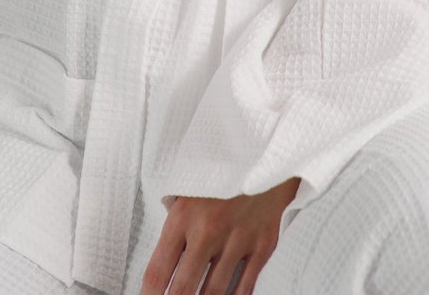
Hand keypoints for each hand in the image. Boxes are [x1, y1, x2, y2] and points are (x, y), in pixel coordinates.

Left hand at [139, 177, 299, 294]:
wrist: (271, 149)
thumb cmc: (228, 162)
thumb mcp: (191, 177)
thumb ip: (176, 203)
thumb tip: (165, 213)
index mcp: (184, 215)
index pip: (157, 271)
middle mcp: (208, 231)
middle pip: (183, 290)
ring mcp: (237, 241)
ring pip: (213, 293)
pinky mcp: (262, 246)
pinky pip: (244, 287)